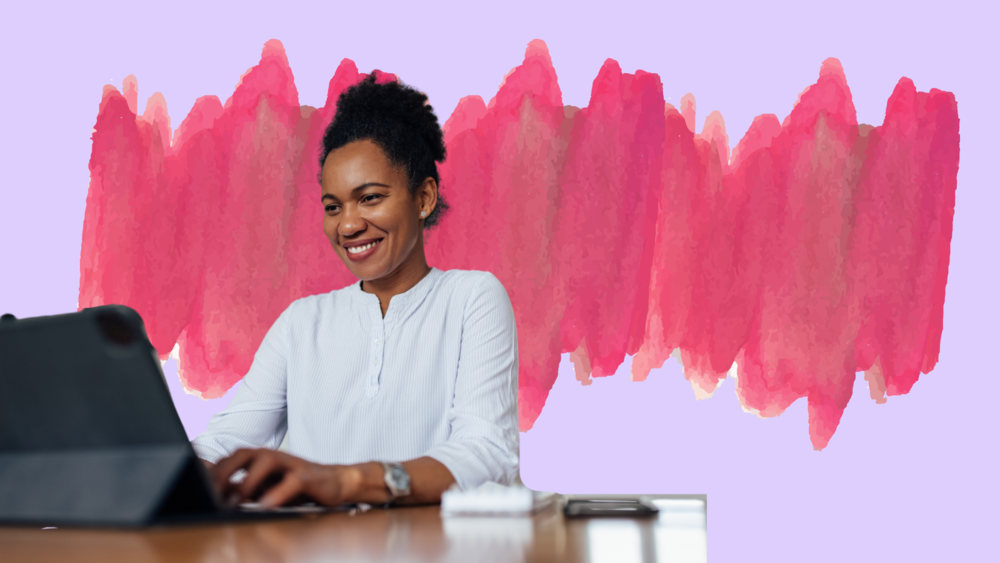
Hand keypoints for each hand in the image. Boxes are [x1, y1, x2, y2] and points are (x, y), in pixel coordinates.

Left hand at [211, 449, 362, 507]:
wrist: (334, 483)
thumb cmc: (297, 485)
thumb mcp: (266, 488)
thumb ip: (243, 489)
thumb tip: (217, 495)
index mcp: (260, 458)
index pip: (230, 458)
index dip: (213, 472)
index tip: (199, 489)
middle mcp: (273, 456)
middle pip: (243, 454)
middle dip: (225, 472)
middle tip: (211, 492)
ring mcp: (290, 464)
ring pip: (266, 461)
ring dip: (248, 481)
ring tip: (236, 500)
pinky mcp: (307, 476)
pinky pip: (291, 482)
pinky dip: (276, 494)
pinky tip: (265, 506)